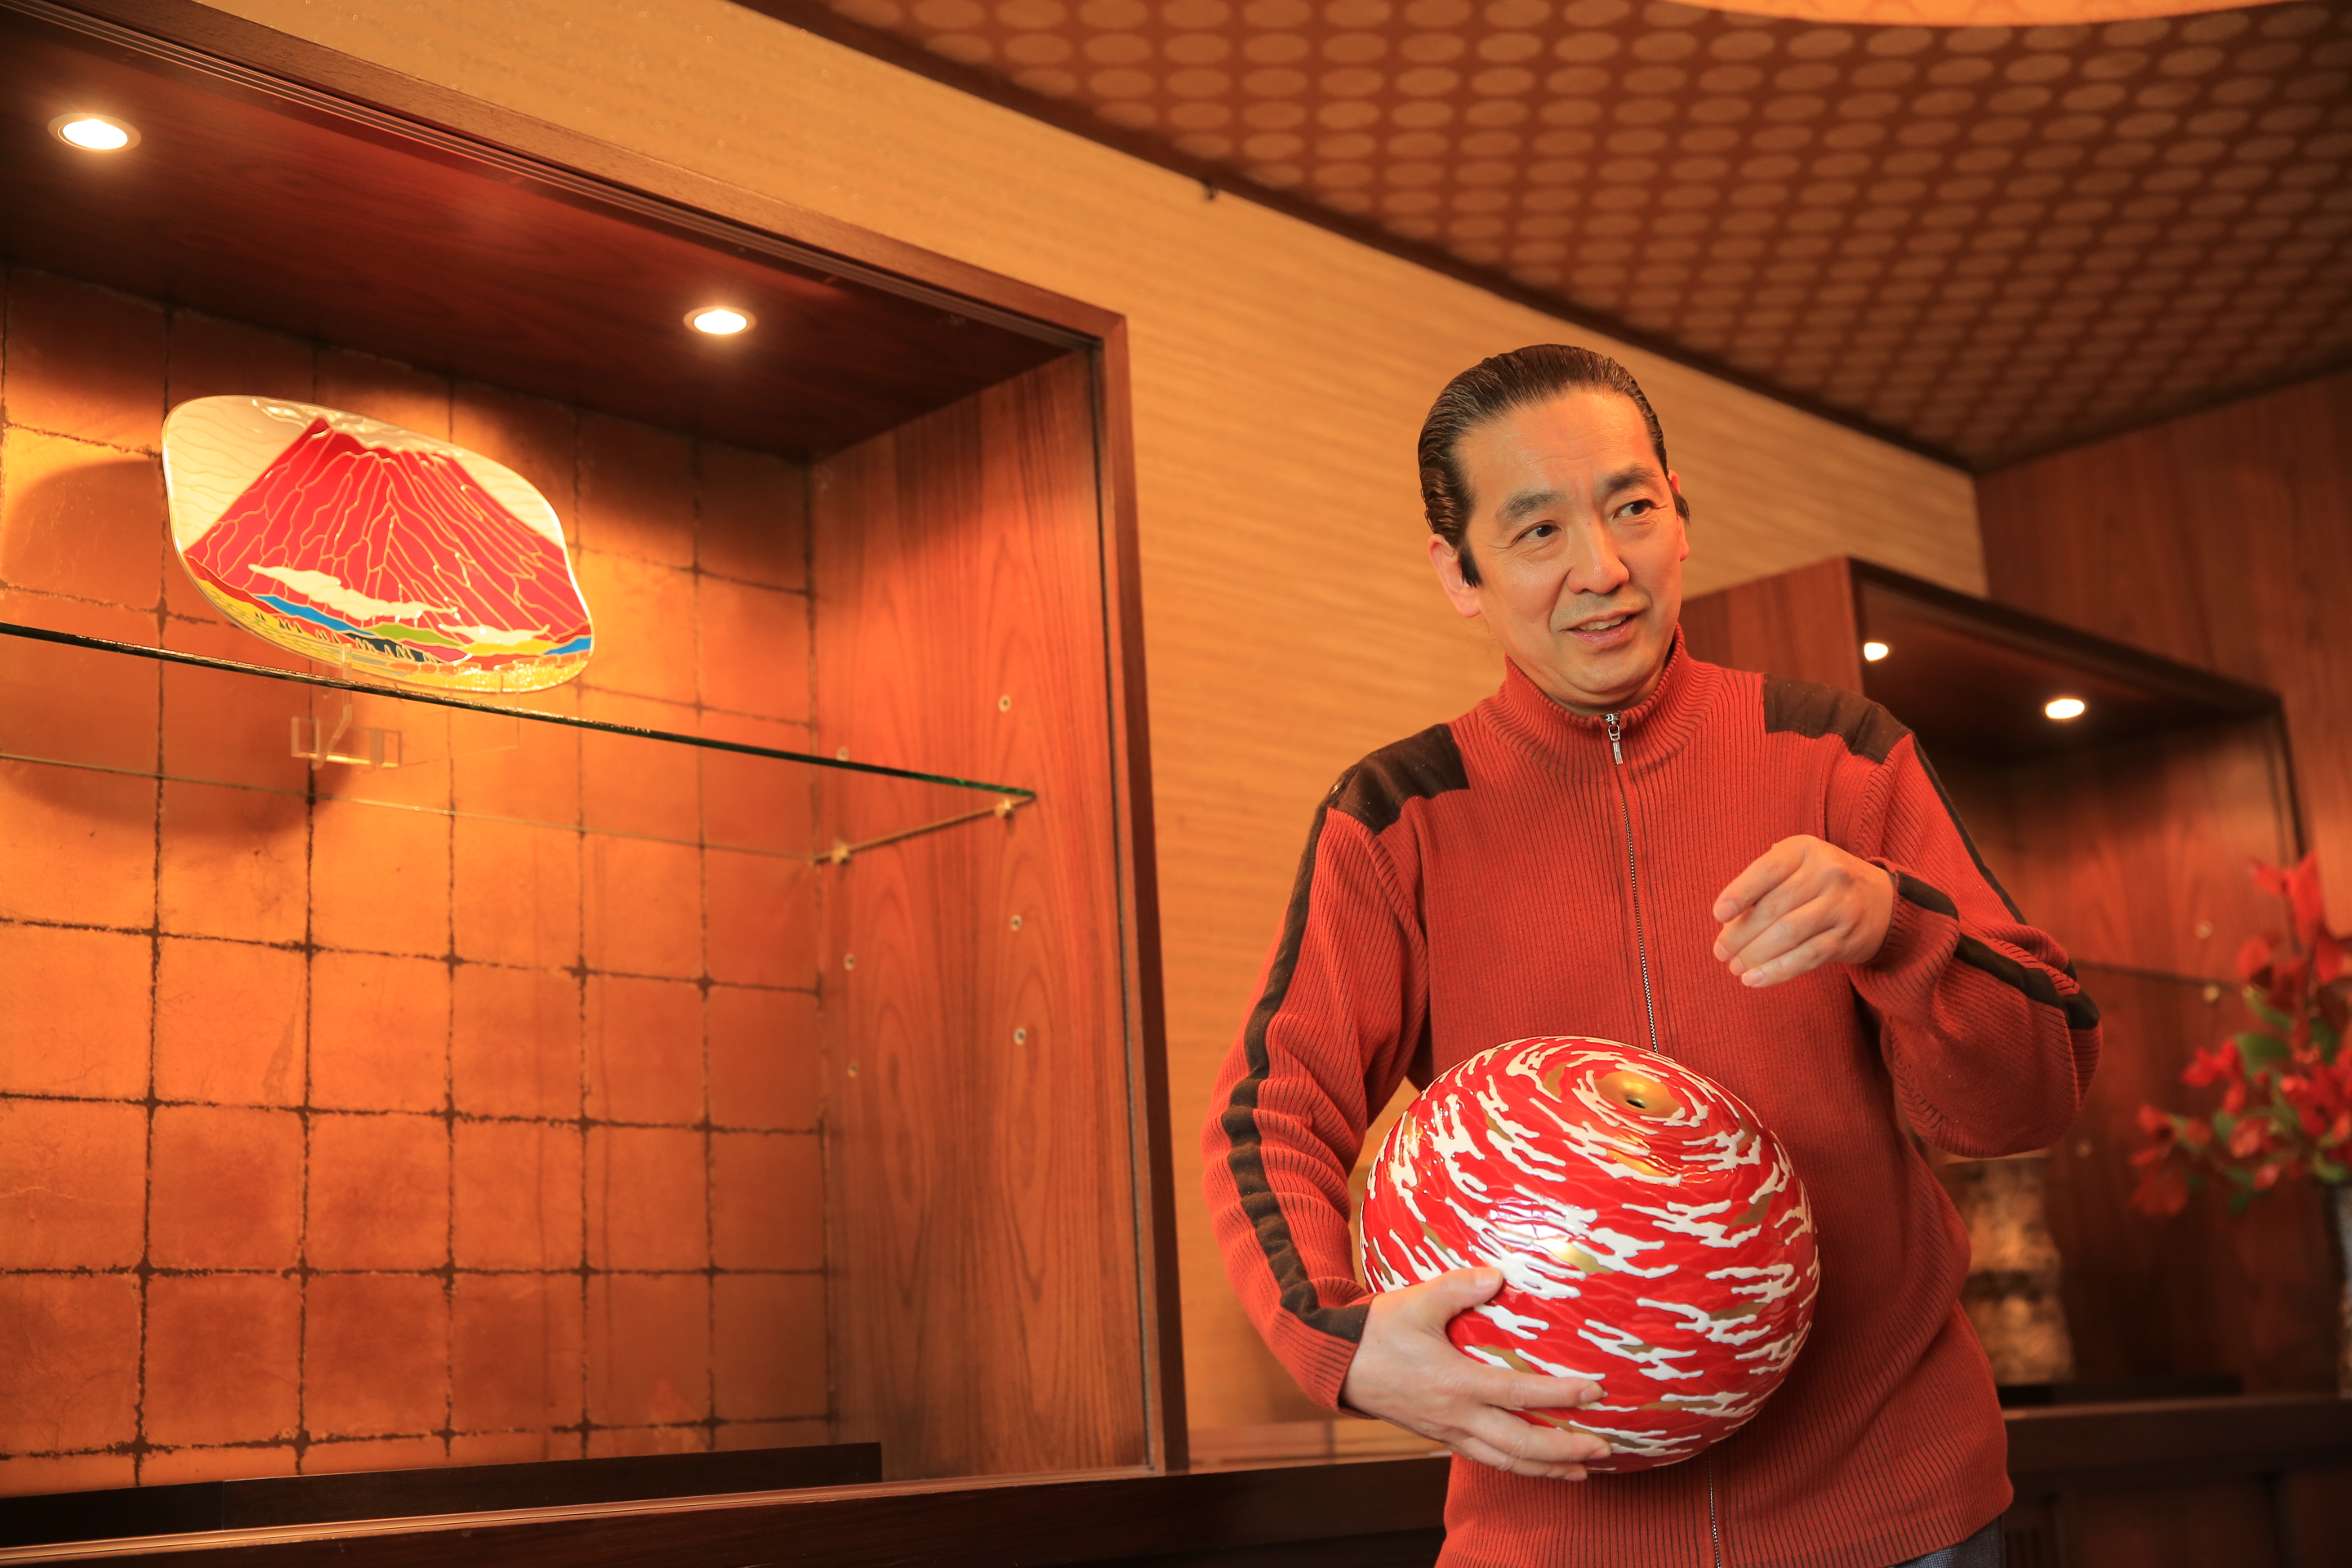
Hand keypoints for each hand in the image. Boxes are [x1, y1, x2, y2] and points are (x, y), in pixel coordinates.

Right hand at [1339, 1267, 1609, 1479]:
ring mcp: (1448, 1431)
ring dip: (1546, 1468)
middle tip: (1603, 1447)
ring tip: (1582, 1471)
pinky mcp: (1440, 1435)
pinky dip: (1517, 1466)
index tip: (1595, 1391)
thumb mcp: (1415, 1301)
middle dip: (1564, 1449)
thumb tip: (1498, 1275)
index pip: (1519, 1393)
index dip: (1560, 1395)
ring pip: (1505, 1460)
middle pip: (1520, 1443)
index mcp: (1455, 1383)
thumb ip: (1458, 1287)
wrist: (1336, 1363)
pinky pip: (1485, 1459)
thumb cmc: (1377, 1330)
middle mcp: (1456, 1415)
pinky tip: (1534, 1464)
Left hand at [1711, 834, 1894, 986]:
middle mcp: (1828, 874)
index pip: (1767, 870)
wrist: (1883, 902)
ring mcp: (1840, 906)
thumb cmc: (1821, 883)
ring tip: (1734, 967)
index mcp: (1806, 850)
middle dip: (1740, 933)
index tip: (1718, 915)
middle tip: (1720, 951)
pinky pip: (1806, 957)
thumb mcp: (1798, 867)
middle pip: (1774, 908)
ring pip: (1788, 935)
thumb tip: (1727, 920)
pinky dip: (1777, 971)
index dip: (1739, 893)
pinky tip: (1754, 980)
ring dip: (1755, 955)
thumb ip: (1765, 883)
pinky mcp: (1847, 938)